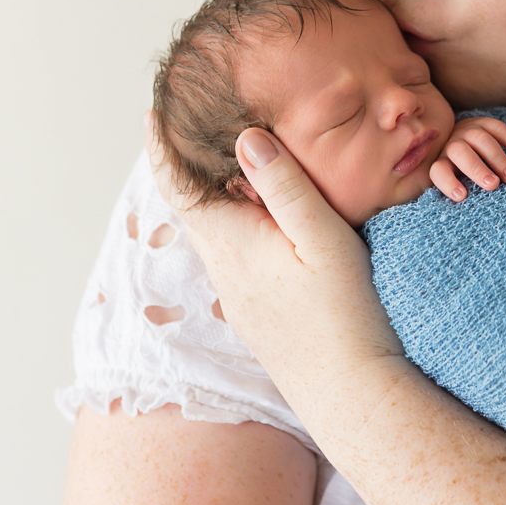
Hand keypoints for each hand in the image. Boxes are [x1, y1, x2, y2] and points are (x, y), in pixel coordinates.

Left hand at [145, 113, 403, 417]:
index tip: (155, 109)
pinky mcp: (255, 312)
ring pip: (212, 232)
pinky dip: (231, 222)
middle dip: (187, 164)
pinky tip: (257, 220)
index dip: (164, 144)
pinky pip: (231, 254)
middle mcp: (223, 269)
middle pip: (191, 206)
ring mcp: (237, 295)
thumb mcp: (323, 240)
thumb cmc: (344, 315)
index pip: (180, 183)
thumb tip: (247, 139)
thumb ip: (286, 187)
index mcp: (232, 243)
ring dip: (210, 195)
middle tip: (191, 123)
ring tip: (223, 162)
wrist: (350, 394)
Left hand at [429, 116, 505, 201]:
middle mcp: (452, 146)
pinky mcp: (485, 123)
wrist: (465, 143)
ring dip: (498, 158)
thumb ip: (461, 196)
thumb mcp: (456, 186)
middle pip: (460, 152)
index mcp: (442, 164)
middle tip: (493, 185)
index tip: (462, 196)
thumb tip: (465, 219)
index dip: (448, 183)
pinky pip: (499, 129)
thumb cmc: (463, 176)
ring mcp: (469, 131)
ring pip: (481, 139)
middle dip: (477, 168)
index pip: (439, 171)